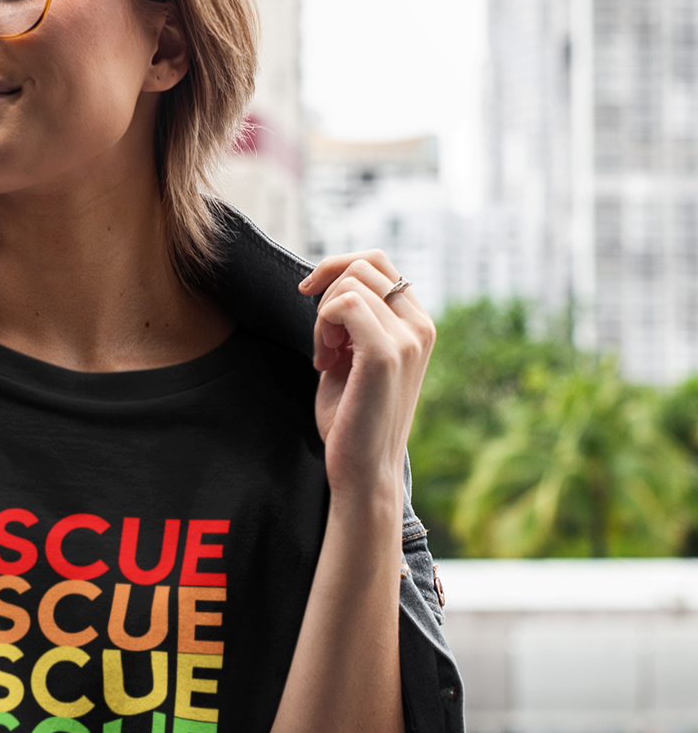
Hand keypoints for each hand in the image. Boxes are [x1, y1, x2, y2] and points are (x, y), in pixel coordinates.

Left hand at [297, 251, 434, 508]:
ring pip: (351, 282)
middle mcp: (421, 326)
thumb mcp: (354, 356)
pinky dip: (322, 328)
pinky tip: (324, 363)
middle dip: (327, 295)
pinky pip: (346, 303)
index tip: (312, 302)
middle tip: (323, 344)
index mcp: (418, 323)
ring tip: (326, 357)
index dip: (335, 271)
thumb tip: (328, 278)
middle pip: (363, 264)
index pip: (377, 261)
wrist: (363, 470)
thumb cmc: (353, 418)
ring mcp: (408, 339)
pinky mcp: (386, 354)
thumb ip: (353, 319)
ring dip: (323, 317)